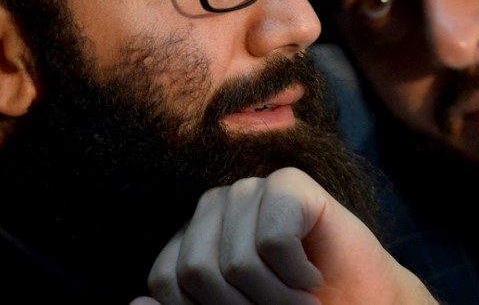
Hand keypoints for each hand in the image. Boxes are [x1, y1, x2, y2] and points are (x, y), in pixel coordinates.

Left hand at [143, 167, 436, 303]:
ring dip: (277, 300)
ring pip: (236, 262)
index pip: (166, 282)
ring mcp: (251, 190)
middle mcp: (215, 208)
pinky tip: (313, 274)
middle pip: (197, 272)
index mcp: (191, 239)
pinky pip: (273, 240)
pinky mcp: (289, 184)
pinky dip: (297, 275)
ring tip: (302, 301)